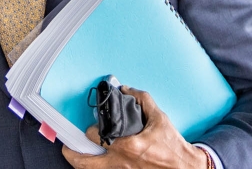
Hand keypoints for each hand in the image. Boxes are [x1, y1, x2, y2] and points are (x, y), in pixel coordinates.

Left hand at [61, 86, 208, 168]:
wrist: (184, 167)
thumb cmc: (172, 145)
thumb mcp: (159, 118)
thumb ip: (142, 100)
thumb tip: (127, 90)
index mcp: (128, 146)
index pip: (97, 137)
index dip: (90, 130)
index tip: (91, 125)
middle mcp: (122, 162)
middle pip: (86, 163)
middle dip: (72, 155)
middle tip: (67, 147)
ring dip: (82, 164)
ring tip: (74, 156)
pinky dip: (97, 168)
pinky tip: (95, 162)